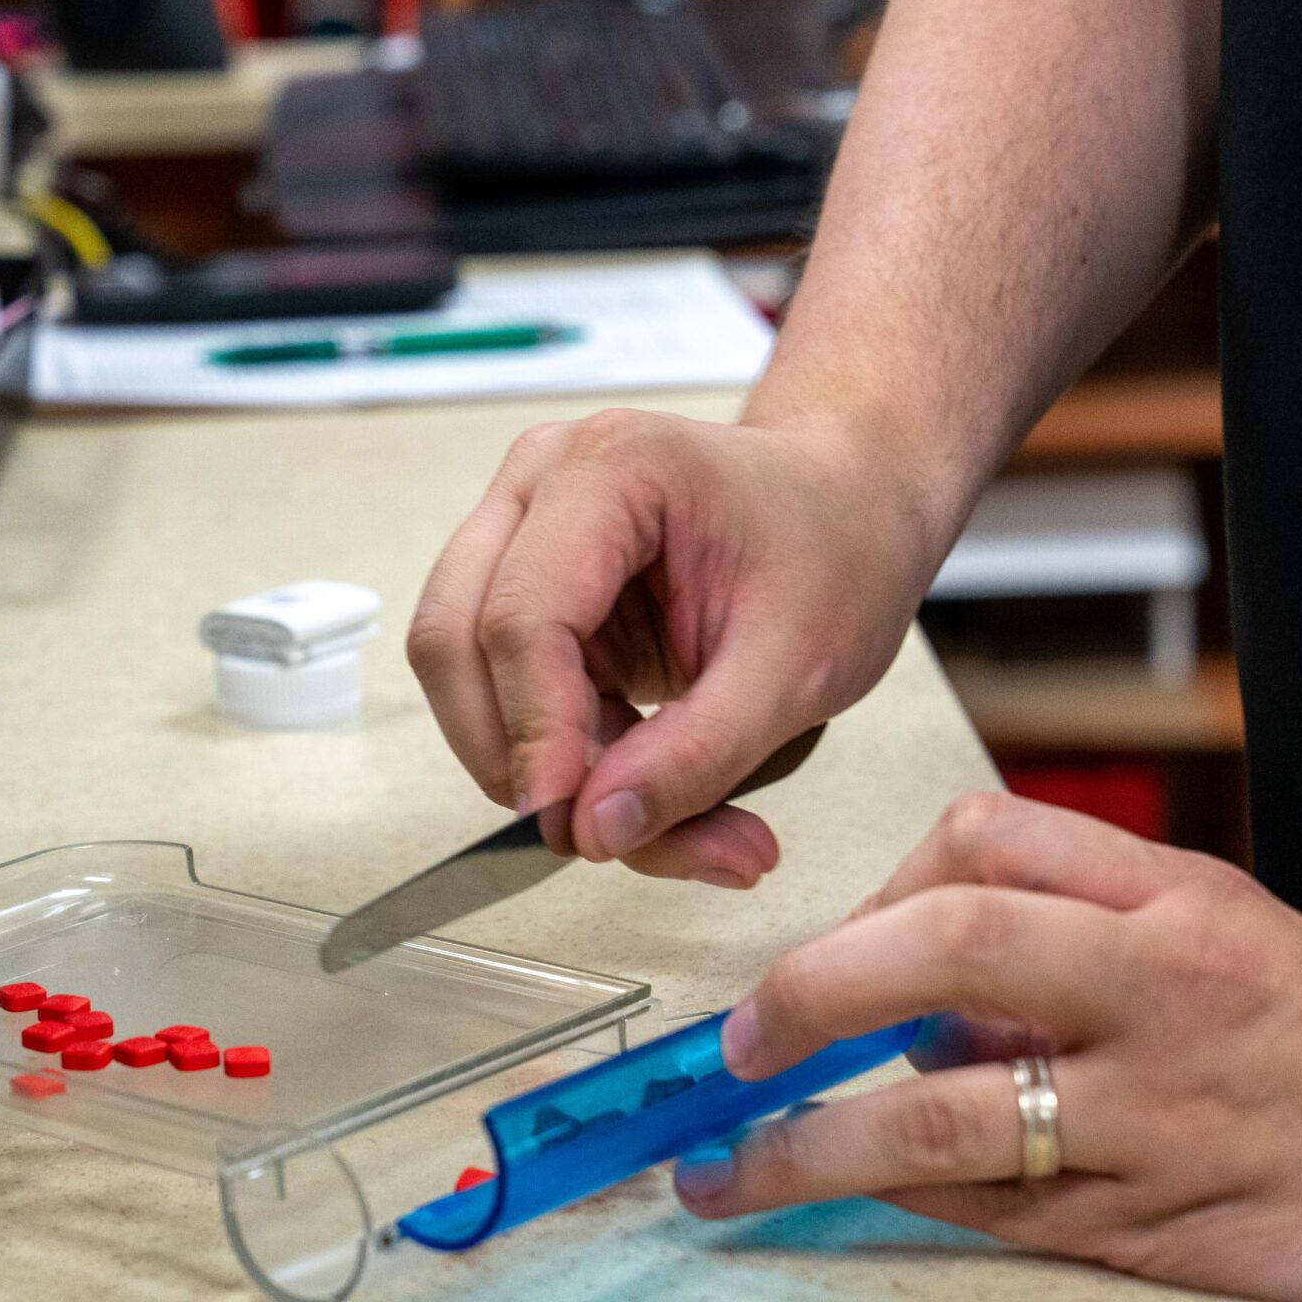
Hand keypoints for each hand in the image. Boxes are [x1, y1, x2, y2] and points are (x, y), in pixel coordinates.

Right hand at [406, 410, 944, 882]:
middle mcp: (541, 482)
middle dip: (511, 755)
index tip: (571, 824)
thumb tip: (596, 829)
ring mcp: (517, 526)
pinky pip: (494, 686)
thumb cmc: (837, 550)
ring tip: (641, 801)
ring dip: (524, 761)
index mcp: (614, 468)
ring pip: (457, 671)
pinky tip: (629, 771)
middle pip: (454, 639)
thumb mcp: (798, 670)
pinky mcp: (520, 582)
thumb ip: (697, 757)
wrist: (847, 508)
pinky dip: (547, 751)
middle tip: (599, 833)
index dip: (535, 733)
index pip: (523, 618)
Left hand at [679, 793, 1301, 1301]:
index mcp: (1176, 901)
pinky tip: (835, 1205)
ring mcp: (1153, 1115)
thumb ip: (1075, 942)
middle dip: (807, 991)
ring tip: (723, 1168)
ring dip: (803, 1144)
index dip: (872, 895)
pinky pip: (984, 1212)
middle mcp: (1160, 990)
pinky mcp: (1150, 1227)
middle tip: (739, 1044)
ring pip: (937, 1114)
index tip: (823, 953)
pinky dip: (891, 1206)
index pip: (982, 843)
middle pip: (943, 944)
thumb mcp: (1228, 940)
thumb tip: (920, 995)